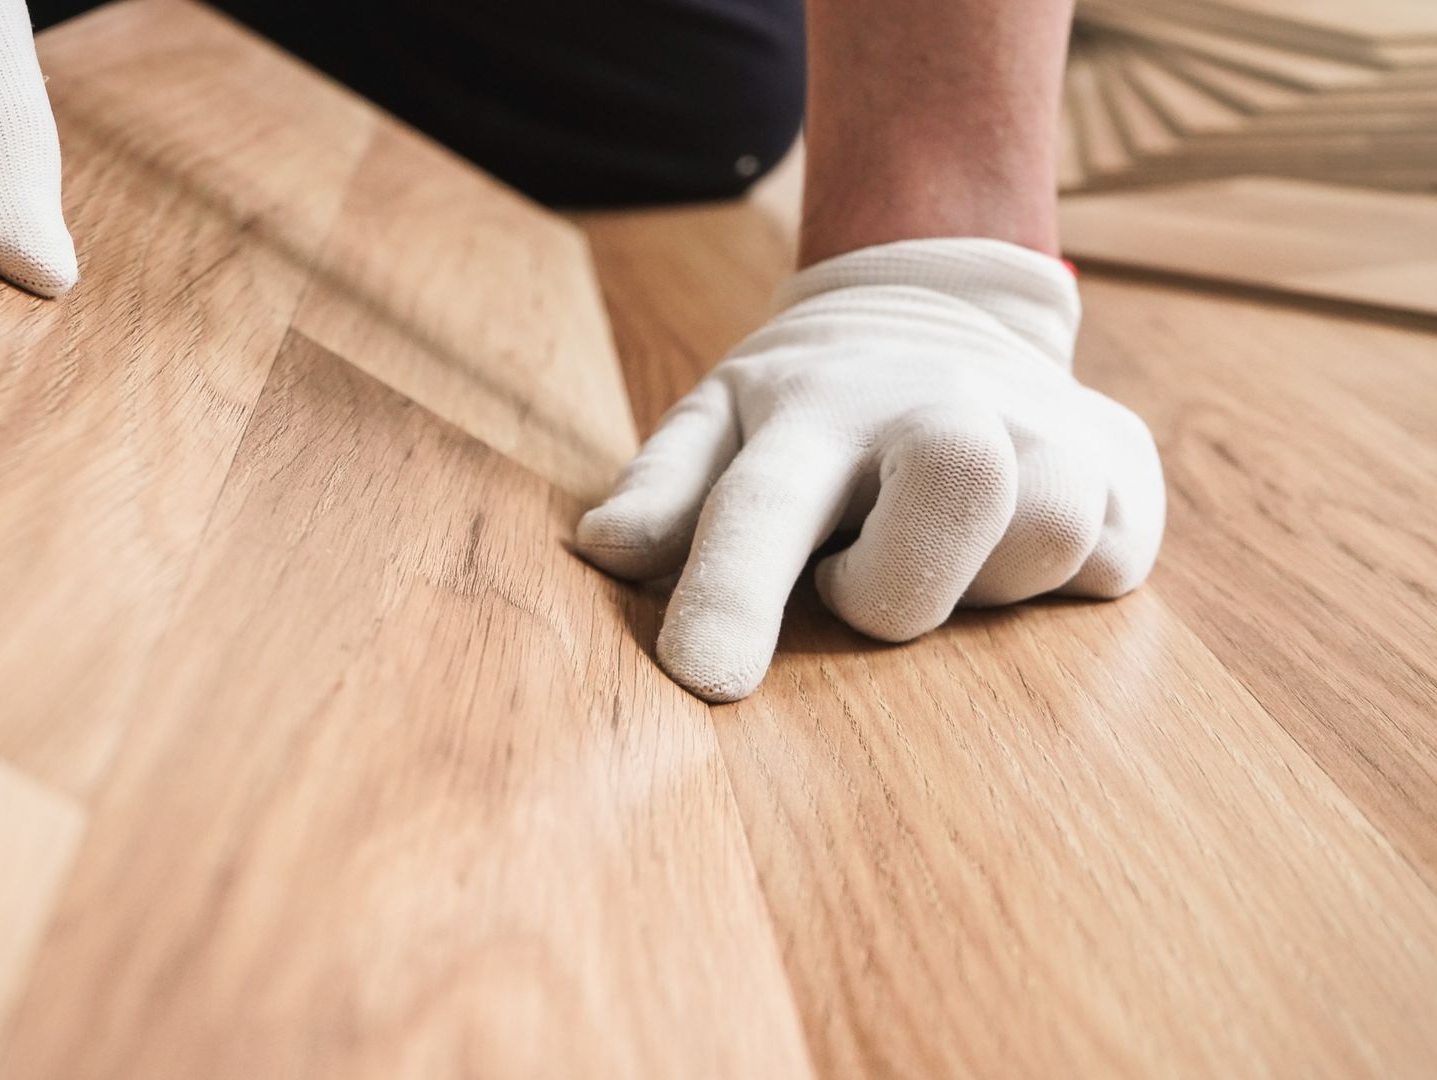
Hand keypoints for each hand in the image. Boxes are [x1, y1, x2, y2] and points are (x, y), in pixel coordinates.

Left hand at [577, 238, 1164, 701]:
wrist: (942, 306)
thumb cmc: (810, 399)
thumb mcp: (718, 419)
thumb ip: (661, 488)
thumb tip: (601, 550)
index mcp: (813, 411)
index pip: (762, 507)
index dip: (732, 596)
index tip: (706, 681)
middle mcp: (937, 408)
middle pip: (948, 512)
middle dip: (895, 587)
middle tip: (858, 567)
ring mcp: (1046, 428)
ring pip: (1045, 546)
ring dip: (978, 581)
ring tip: (933, 540)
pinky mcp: (1125, 462)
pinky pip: (1113, 560)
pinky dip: (1059, 573)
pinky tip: (1007, 534)